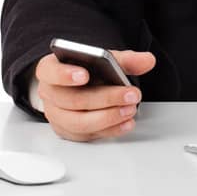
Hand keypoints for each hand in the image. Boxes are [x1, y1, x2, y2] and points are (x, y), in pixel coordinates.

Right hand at [34, 49, 156, 141]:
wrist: (76, 87)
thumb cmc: (84, 70)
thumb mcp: (101, 59)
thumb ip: (123, 59)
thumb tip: (147, 60)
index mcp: (50, 70)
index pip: (50, 72)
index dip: (65, 75)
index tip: (84, 74)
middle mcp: (49, 94)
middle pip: (72, 100)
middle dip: (104, 98)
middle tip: (129, 94)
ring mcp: (57, 115)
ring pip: (79, 122)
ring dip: (108, 117)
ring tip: (130, 109)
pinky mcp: (67, 132)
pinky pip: (87, 136)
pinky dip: (109, 130)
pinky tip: (125, 122)